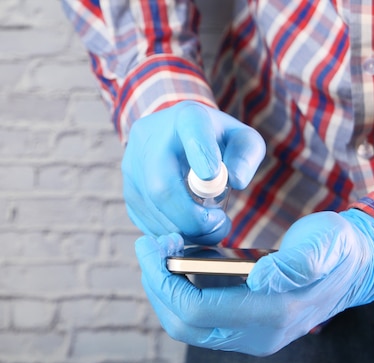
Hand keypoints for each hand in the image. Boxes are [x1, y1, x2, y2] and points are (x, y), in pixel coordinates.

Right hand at [122, 101, 264, 244]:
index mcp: (186, 118)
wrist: (172, 138)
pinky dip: (173, 233)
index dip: (201, 154)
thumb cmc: (213, 142)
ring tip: (210, 226)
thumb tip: (235, 180)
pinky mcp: (127, 193)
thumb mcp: (240, 139)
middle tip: (218, 224)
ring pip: (154, 208)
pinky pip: (147, 222)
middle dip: (192, 216)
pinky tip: (190, 227)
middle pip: (161, 184)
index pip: (192, 130)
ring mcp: (132, 167)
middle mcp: (149, 139)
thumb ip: (246, 155)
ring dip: (187, 229)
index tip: (213, 176)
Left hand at [137, 209, 373, 355]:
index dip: (165, 282)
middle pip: (182, 325)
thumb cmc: (335, 250)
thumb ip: (296, 264)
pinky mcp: (242, 325)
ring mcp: (248, 334)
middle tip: (148, 246)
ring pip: (185, 325)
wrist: (352, 266)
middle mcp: (255, 335)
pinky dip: (179, 290)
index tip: (152, 247)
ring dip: (163, 289)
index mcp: (271, 315)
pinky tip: (179, 259)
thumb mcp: (324, 245)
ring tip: (159, 250)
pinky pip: (197, 316)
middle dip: (156, 285)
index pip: (197, 311)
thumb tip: (261, 279)